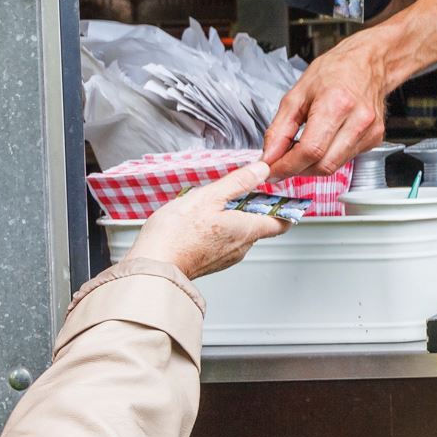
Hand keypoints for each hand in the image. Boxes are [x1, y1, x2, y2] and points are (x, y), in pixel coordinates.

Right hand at [127, 162, 288, 279]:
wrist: (151, 266)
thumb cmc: (176, 234)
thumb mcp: (209, 197)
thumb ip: (238, 182)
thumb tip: (261, 170)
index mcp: (248, 230)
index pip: (282, 222)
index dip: (284, 208)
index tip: (278, 195)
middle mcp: (242, 247)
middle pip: (259, 224)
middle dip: (250, 207)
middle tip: (233, 192)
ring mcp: (226, 257)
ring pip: (238, 233)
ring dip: (230, 217)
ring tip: (208, 206)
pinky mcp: (209, 262)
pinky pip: (221, 242)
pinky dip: (216, 229)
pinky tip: (196, 222)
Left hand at [261, 34, 393, 176]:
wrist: (368, 63)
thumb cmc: (335, 71)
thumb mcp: (296, 94)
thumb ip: (279, 129)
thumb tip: (269, 156)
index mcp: (336, 104)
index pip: (309, 150)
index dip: (286, 166)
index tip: (271, 170)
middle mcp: (358, 120)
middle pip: (322, 165)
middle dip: (297, 169)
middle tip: (282, 162)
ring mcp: (370, 131)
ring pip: (334, 167)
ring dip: (311, 166)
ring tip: (300, 150)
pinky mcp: (375, 138)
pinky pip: (345, 160)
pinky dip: (327, 157)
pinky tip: (322, 143)